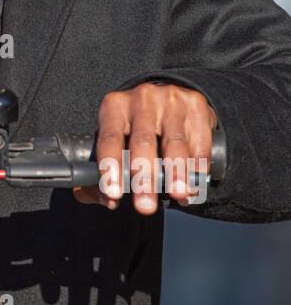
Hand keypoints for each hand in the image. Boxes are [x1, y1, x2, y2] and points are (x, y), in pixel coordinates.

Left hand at [73, 83, 217, 214]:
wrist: (168, 98)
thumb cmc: (136, 127)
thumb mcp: (115, 139)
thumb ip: (105, 172)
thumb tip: (107, 201)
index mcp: (114, 107)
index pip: (110, 138)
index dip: (111, 167)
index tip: (114, 194)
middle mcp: (142, 99)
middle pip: (143, 142)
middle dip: (144, 178)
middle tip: (145, 206)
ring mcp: (171, 100)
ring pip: (173, 142)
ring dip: (176, 173)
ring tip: (177, 196)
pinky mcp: (196, 105)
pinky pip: (198, 141)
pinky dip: (198, 166)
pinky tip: (196, 184)